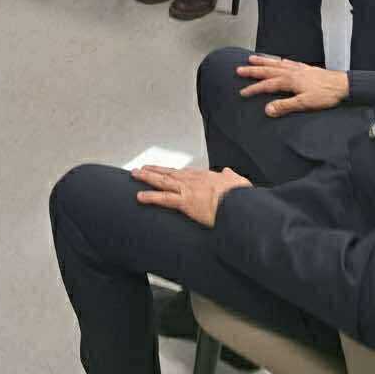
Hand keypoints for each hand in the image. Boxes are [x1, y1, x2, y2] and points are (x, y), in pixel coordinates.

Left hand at [132, 165, 250, 228]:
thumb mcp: (238, 182)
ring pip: (162, 182)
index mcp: (204, 176)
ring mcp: (187, 190)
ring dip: (147, 178)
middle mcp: (192, 180)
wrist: (239, 205)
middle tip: (140, 169)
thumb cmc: (240, 196)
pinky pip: (163, 199)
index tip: (162, 170)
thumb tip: (228, 172)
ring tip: (134, 175)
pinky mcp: (184, 202)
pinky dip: (150, 197)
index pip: (182, 172)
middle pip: (168, 173)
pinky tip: (140, 196)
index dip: (170, 171)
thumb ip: (230, 176)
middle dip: (153, 171)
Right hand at [236, 54, 348, 116]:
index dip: (254, 89)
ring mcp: (298, 68)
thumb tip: (267, 110)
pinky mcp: (305, 68)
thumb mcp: (304, 103)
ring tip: (251, 58)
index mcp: (289, 81)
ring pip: (276, 63)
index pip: (267, 85)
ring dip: (263, 61)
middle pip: (268, 70)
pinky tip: (277, 60)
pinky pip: (287, 62)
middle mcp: (291, 72)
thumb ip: (285, 106)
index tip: (243, 92)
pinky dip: (279, 60)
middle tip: (239, 69)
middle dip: (252, 71)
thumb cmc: (325, 95)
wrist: (342, 85)